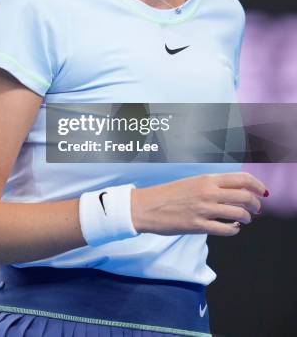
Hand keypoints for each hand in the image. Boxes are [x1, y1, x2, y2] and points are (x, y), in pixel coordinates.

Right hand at [131, 172, 266, 236]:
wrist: (146, 206)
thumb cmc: (167, 194)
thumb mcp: (191, 182)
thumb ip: (211, 185)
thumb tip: (232, 190)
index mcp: (207, 179)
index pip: (242, 179)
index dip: (257, 185)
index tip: (262, 191)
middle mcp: (208, 192)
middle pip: (245, 197)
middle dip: (256, 204)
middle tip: (256, 208)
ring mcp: (204, 210)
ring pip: (238, 214)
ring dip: (247, 218)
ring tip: (245, 219)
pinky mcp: (199, 226)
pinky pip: (226, 229)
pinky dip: (234, 230)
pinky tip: (233, 228)